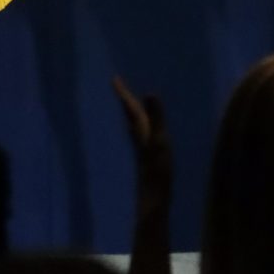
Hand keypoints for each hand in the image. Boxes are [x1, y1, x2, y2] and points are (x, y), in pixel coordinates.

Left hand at [112, 75, 172, 202]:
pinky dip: (142, 125)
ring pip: (135, 124)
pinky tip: (144, 131)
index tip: (114, 78)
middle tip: (119, 85)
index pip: (129, 107)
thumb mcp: (159, 139)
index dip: (123, 93)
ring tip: (130, 103)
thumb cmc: (157, 168)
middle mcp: (138, 136)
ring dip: (132, 111)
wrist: (153, 195)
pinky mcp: (148, 155)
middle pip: (130, 113)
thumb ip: (156, 117)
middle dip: (126, 99)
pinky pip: (142, 133)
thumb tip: (150, 93)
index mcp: (140, 129)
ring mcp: (142, 146)